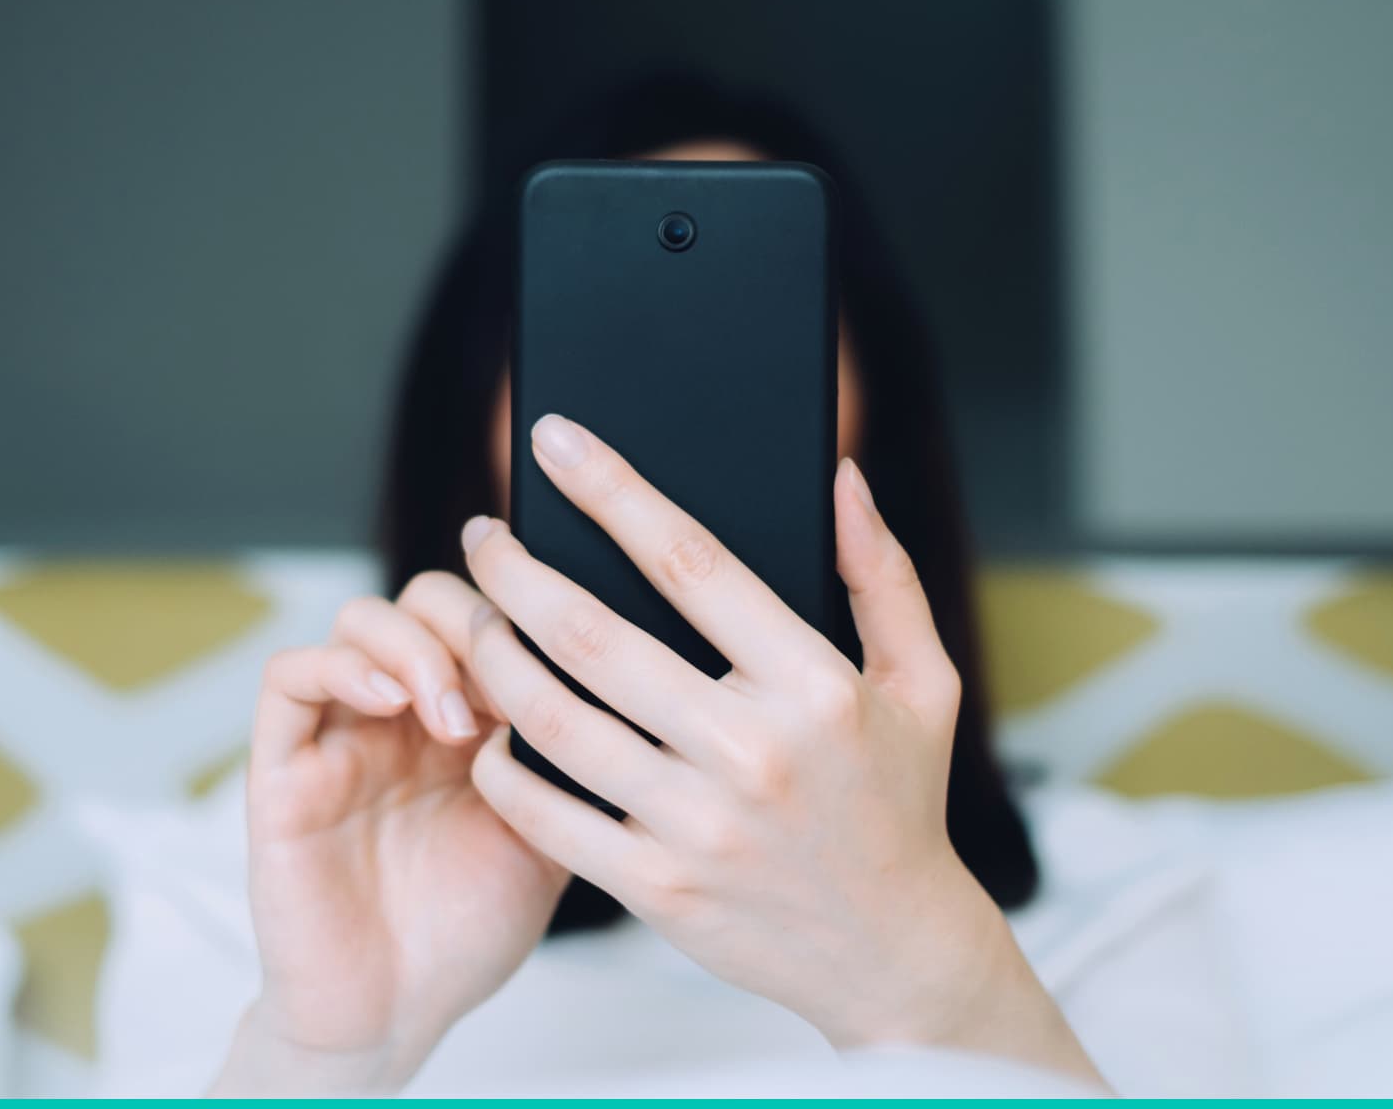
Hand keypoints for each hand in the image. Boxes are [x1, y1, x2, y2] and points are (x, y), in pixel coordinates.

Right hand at [213, 575, 567, 1095]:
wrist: (396, 1014)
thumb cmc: (466, 929)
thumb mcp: (551, 834)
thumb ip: (568, 760)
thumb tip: (622, 688)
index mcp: (468, 721)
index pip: (488, 617)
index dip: (524, 622)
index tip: (562, 671)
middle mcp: (402, 715)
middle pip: (426, 599)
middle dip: (473, 623)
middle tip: (507, 687)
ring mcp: (341, 735)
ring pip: (359, 621)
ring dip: (415, 647)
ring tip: (454, 716)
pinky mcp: (282, 768)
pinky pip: (289, 678)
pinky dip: (340, 667)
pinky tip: (390, 701)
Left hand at [459, 414, 1102, 1087]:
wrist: (892, 954)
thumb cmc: (901, 802)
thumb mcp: (924, 682)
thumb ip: (882, 574)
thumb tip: (840, 475)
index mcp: (813, 686)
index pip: (690, 561)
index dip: (611, 489)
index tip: (555, 439)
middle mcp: (752, 752)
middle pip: (594, 636)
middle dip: (516, 571)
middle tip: (482, 535)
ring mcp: (698, 826)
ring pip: (556, 719)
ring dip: (491, 656)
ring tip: (469, 618)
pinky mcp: (658, 889)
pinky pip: (548, 816)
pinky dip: (502, 766)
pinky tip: (484, 726)